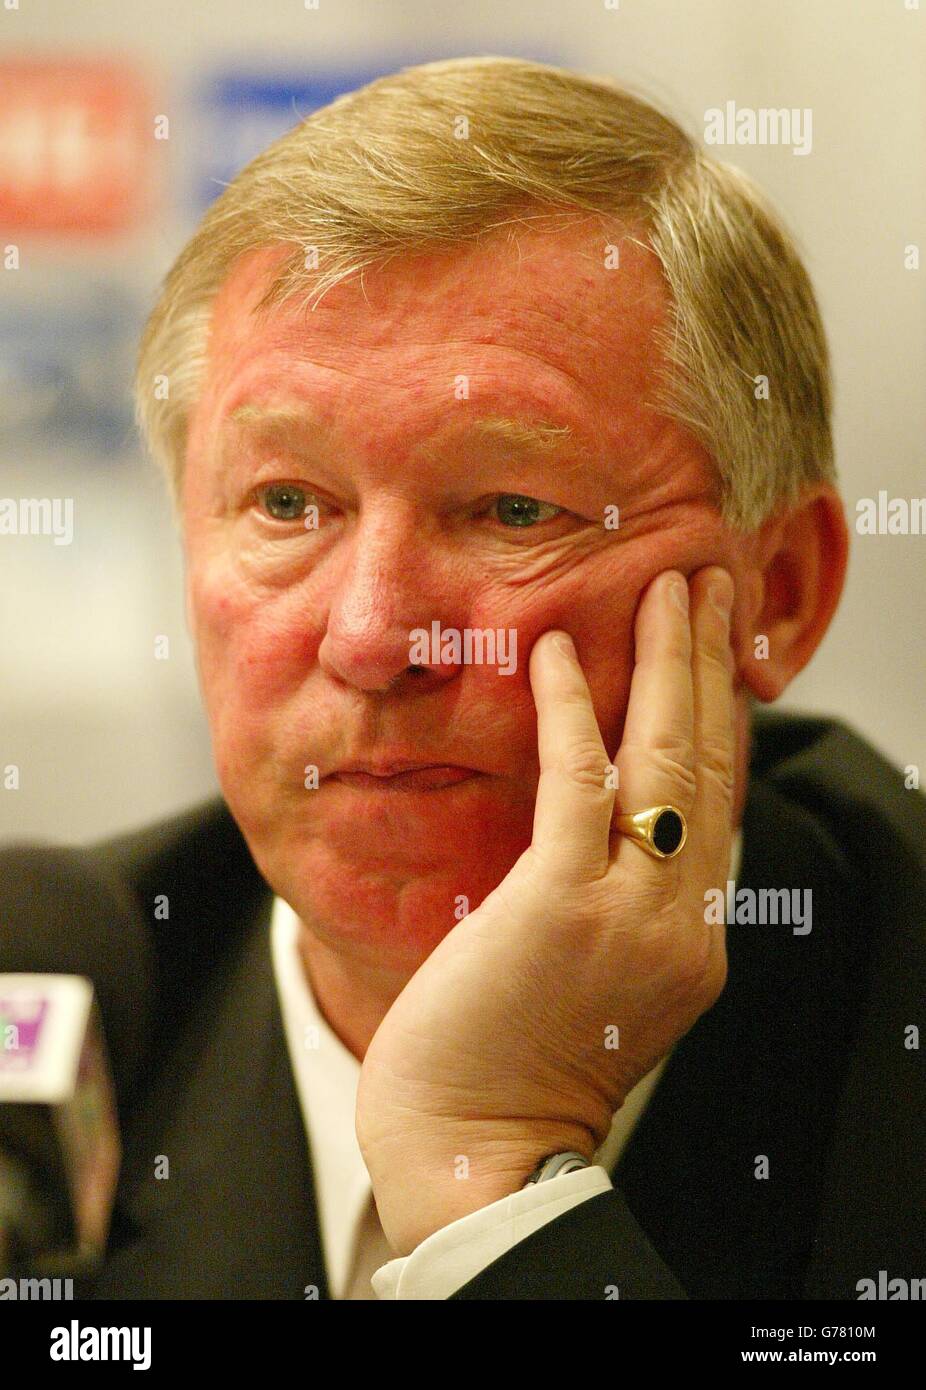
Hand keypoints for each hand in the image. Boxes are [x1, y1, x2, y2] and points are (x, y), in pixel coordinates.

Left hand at [356, 566, 736, 1255]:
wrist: (475, 1152)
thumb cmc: (511, 1071)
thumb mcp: (594, 985)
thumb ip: (616, 910)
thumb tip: (595, 829)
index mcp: (692, 940)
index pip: (717, 808)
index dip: (720, 721)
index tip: (715, 656)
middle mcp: (682, 922)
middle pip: (712, 768)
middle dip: (713, 668)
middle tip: (712, 586)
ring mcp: (632, 914)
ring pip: (668, 761)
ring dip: (672, 663)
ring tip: (674, 587)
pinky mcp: (563, 904)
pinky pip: (579, 781)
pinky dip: (575, 708)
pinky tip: (563, 649)